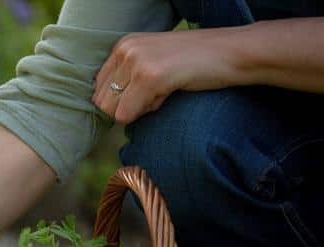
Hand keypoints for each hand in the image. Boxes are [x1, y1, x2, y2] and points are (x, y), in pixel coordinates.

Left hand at [93, 28, 241, 123]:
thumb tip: (105, 109)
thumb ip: (128, 76)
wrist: (233, 52)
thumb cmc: (197, 62)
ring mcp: (136, 61)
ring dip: (139, 109)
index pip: (98, 89)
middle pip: (102, 102)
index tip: (149, 89)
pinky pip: (127, 115)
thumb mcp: (153, 60)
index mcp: (122, 45)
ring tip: (164, 90)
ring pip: (113, 111)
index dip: (123, 99)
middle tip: (158, 92)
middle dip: (128, 107)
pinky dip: (149, 111)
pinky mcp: (148, 77)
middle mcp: (125, 49)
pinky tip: (170, 92)